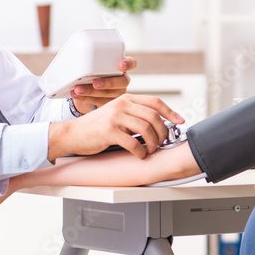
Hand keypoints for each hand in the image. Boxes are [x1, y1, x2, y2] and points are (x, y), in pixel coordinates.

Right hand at [49, 93, 183, 160]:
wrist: (73, 133)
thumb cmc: (97, 127)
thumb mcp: (117, 114)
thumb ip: (134, 115)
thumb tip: (159, 124)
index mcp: (126, 99)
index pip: (155, 102)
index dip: (171, 112)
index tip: (180, 121)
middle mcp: (122, 104)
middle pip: (154, 117)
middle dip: (162, 132)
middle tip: (161, 142)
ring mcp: (115, 117)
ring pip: (146, 129)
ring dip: (152, 143)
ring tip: (150, 150)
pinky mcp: (109, 131)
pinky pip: (133, 143)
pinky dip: (140, 152)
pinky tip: (139, 155)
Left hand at [70, 57, 136, 112]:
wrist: (86, 90)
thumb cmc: (92, 73)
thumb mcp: (93, 65)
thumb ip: (92, 62)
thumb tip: (75, 57)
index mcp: (121, 67)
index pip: (131, 63)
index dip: (128, 64)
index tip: (121, 64)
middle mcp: (122, 80)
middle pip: (122, 82)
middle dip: (108, 83)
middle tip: (95, 83)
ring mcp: (117, 93)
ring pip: (107, 94)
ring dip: (91, 91)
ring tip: (78, 89)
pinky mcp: (108, 103)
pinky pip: (98, 102)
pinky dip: (85, 98)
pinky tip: (76, 95)